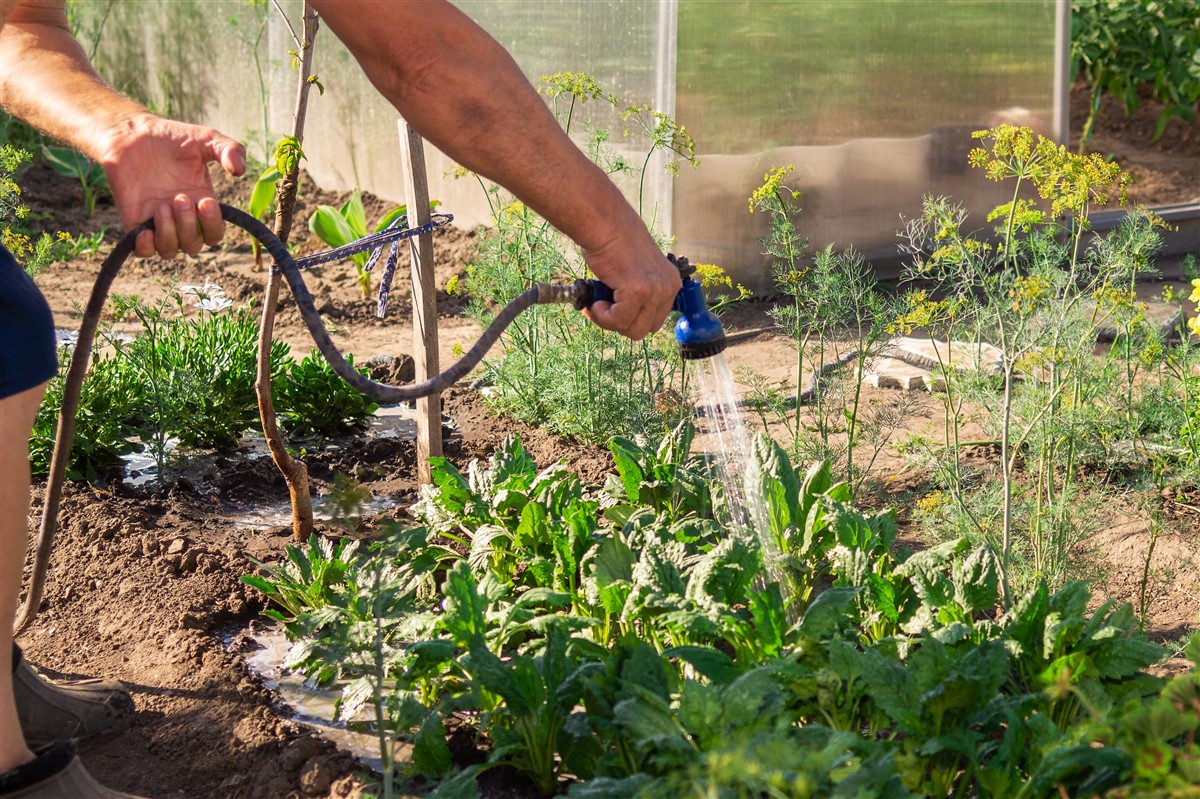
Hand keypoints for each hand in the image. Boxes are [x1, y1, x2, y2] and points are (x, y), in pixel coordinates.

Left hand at [99, 114, 245, 258]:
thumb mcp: (206, 138)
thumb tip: (240, 170)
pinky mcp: (135, 223)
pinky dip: (146, 247)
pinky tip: (145, 230)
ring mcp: (158, 222)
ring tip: (161, 206)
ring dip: (169, 233)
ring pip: (170, 250)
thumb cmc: (170, 137)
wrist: (130, 134)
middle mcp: (182, 219)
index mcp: (202, 204)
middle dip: (189, 226)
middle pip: (194, 245)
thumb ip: (229, 149)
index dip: (213, 225)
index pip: (214, 233)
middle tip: (179, 197)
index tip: (206, 202)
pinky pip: (143, 251)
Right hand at [580, 229, 679, 340]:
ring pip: (633, 330)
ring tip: (596, 303)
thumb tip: (626, 315)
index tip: (613, 308)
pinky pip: (619, 321)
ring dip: (610, 321)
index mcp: (670, 282)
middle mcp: (668, 287)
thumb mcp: (636, 269)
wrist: (604, 223)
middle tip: (602, 307)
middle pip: (646, 329)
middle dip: (621, 323)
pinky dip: (602, 316)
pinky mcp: (639, 292)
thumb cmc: (613, 241)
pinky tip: (595, 302)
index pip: (655, 319)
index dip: (631, 318)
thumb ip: (638, 292)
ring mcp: (655, 290)